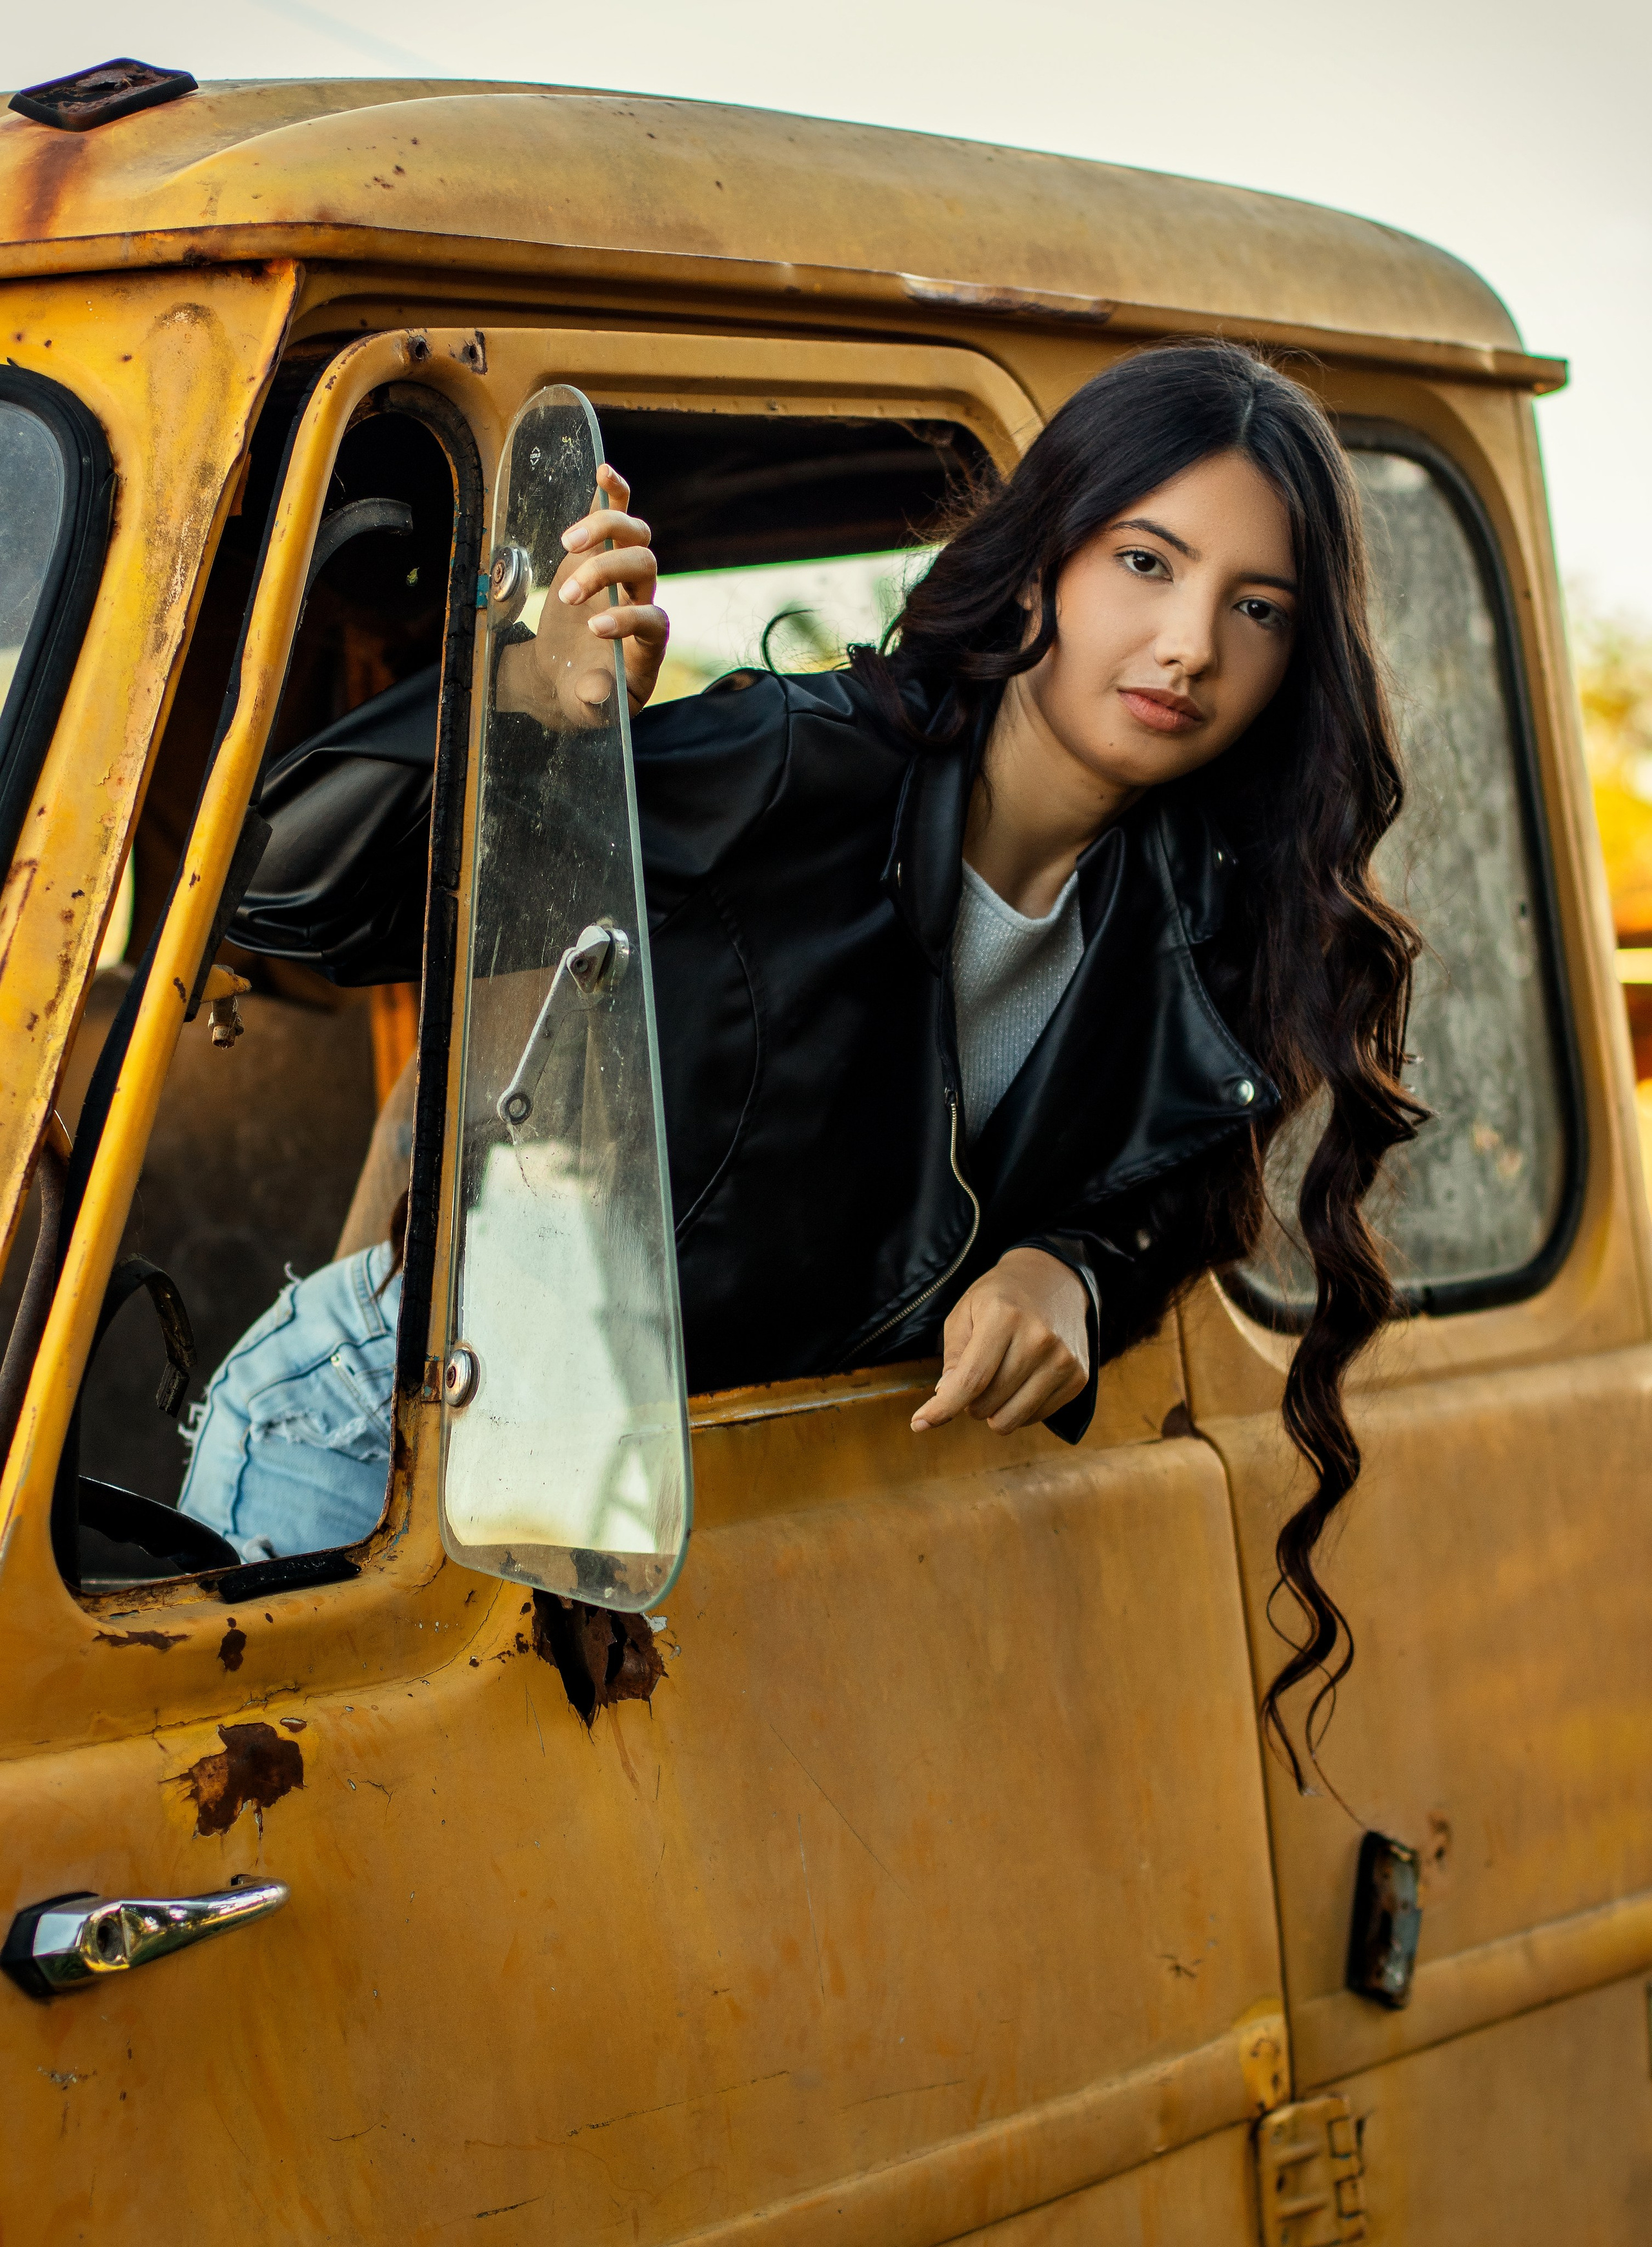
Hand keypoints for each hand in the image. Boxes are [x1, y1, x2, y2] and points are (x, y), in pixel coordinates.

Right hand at [494, 464, 669, 727]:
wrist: (566, 678)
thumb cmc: (583, 696)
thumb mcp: (588, 711)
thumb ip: (596, 704)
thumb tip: (598, 692)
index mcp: (649, 644)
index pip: (654, 619)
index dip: (628, 619)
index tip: (593, 631)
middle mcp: (643, 602)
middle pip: (643, 566)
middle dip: (604, 573)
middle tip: (565, 597)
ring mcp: (624, 574)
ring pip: (634, 536)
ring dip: (603, 530)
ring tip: (567, 542)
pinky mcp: (601, 554)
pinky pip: (617, 516)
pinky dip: (612, 492)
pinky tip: (603, 470)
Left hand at [910, 1247, 1088, 1435]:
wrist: (1054, 1280)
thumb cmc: (1000, 1298)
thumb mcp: (965, 1313)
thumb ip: (953, 1356)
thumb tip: (946, 1397)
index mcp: (1005, 1317)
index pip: (971, 1379)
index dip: (942, 1408)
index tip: (919, 1423)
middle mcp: (1040, 1339)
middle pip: (987, 1403)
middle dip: (969, 1401)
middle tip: (974, 1378)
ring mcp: (1064, 1360)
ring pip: (1011, 1419)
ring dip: (993, 1410)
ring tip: (997, 1380)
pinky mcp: (1078, 1377)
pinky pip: (1035, 1418)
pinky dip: (1018, 1408)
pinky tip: (1021, 1381)